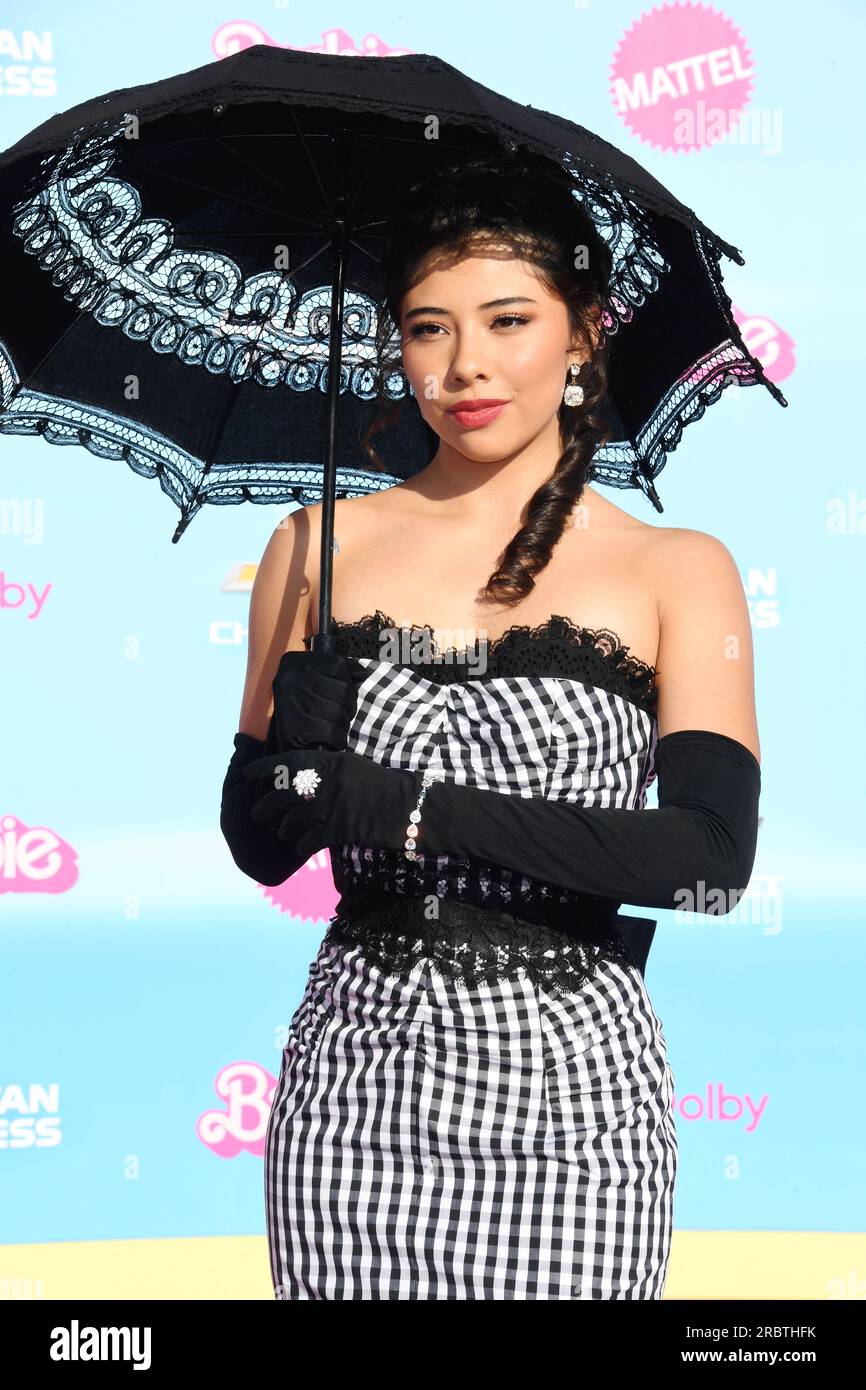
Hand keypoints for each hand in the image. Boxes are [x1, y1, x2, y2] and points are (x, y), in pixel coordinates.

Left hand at [242, 746, 417, 858]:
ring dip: (284, 829)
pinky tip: (302, 846)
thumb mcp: (354, 769)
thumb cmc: (384, 788)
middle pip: (283, 794)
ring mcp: (332, 804)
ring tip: (284, 832)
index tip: (248, 772)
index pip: (289, 762)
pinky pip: (308, 840)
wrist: (410, 807)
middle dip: (266, 807)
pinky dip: (302, 845)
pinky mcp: (339, 827)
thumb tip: (301, 778)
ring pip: (291, 820)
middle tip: (259, 816)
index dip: (266, 767)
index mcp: (332, 762)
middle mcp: (327, 781)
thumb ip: (329, 770)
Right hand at [265, 649, 358, 753]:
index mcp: (295, 662)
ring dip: (342, 725)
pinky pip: (332, 733)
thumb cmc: (301, 708)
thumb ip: (340, 673)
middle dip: (348, 707)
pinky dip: (337, 739)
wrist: (276, 743)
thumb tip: (363, 673)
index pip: (339, 665)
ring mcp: (291, 703)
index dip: (347, 683)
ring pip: (339, 712)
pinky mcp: (293, 730)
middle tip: (336, 715)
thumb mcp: (314, 681)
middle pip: (344, 690)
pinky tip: (329, 740)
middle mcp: (291, 679)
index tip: (338, 695)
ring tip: (331, 727)